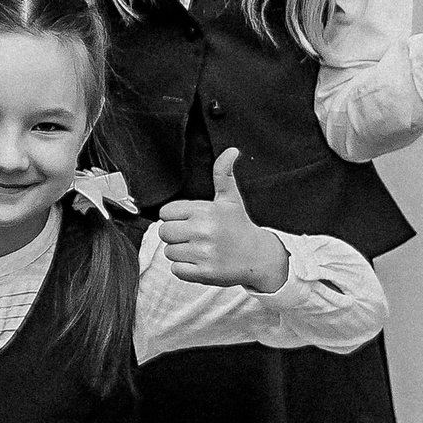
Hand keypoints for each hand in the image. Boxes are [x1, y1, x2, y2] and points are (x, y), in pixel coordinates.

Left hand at [157, 148, 286, 292]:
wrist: (259, 257)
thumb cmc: (239, 226)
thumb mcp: (230, 199)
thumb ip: (223, 174)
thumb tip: (231, 150)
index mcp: (205, 211)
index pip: (165, 213)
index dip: (176, 217)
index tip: (191, 221)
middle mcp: (203, 231)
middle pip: (164, 233)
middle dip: (176, 235)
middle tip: (195, 236)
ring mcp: (204, 253)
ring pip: (169, 252)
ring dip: (181, 252)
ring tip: (201, 249)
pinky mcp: (204, 272)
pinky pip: (177, 270)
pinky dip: (186, 269)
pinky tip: (201, 262)